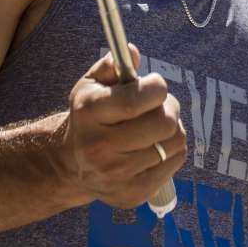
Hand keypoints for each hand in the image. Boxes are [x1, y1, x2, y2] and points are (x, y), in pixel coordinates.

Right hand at [62, 44, 186, 208]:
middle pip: (163, 123)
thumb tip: (131, 52)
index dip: (156, 88)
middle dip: (169, 107)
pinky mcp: (132, 194)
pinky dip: (172, 149)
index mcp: (89, 114)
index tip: (154, 85)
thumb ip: (112, 65)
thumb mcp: (91, 84)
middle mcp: (99, 148)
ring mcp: (116, 175)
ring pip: (174, 141)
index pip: (135, 101)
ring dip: (172, 128)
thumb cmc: (90, 116)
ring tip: (154, 125)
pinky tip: (153, 146)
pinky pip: (176, 161)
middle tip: (159, 105)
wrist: (72, 164)